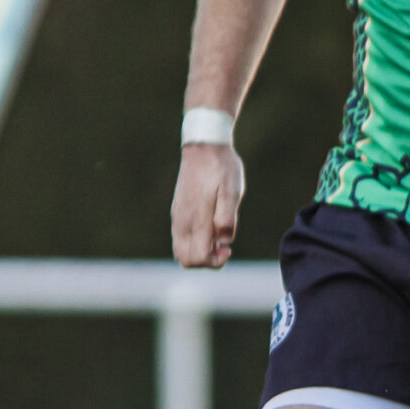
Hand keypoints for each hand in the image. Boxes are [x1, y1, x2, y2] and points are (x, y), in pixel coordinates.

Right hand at [171, 143, 244, 268]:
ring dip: (201, 250)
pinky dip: (195, 241)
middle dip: (206, 260)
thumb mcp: (232, 192)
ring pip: (181, 249)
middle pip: (185, 259)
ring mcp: (178, 216)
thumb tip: (224, 241)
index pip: (196, 258)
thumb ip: (227, 218)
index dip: (214, 262)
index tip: (229, 249)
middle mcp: (182, 221)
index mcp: (195, 219)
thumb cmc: (221, 169)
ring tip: (220, 235)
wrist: (204, 147)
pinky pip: (181, 237)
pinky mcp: (178, 210)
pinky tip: (212, 226)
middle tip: (225, 246)